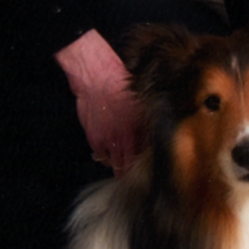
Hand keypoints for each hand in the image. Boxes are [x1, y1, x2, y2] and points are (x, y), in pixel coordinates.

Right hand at [54, 29, 139, 175]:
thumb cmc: (118, 81)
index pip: (149, 152)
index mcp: (141, 125)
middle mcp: (126, 136)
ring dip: (121, 166)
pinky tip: (109, 155)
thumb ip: (146, 116)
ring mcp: (109, 139)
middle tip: (140, 173)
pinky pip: (101, 157)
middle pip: (134, 164)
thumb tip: (153, 127)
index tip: (153, 162)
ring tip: (124, 166)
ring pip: (117, 165)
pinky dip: (105, 159)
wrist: (95, 75)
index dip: (151, 158)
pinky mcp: (94, 138)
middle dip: (137, 168)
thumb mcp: (139, 97)